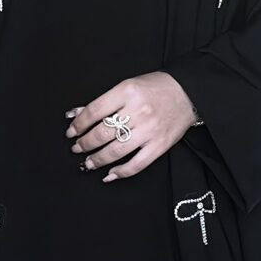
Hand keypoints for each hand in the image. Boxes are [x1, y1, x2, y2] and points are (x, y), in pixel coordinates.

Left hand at [64, 70, 199, 182]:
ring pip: (115, 151)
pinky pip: (136, 164)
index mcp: (127, 92)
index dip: (78, 125)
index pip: (94, 111)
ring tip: (88, 162)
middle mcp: (138, 112)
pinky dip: (120, 172)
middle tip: (77, 148)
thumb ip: (104, 102)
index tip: (71, 131)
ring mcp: (149, 130)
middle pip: (102, 134)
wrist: (189, 92)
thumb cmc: (156, 88)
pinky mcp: (160, 146)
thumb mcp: (128, 86)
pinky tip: (109, 173)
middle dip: (84, 144)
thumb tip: (76, 115)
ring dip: (97, 160)